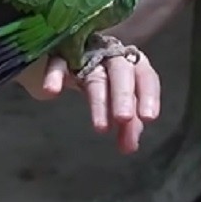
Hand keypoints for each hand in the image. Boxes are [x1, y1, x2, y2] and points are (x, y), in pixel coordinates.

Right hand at [36, 52, 160, 153]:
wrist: (73, 55)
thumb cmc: (105, 80)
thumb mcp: (118, 100)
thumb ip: (128, 123)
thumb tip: (129, 147)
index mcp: (131, 63)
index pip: (145, 76)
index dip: (148, 95)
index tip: (148, 118)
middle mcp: (110, 56)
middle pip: (121, 73)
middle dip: (123, 96)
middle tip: (124, 119)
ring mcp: (84, 55)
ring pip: (94, 76)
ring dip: (99, 101)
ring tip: (101, 128)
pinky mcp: (60, 54)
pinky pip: (57, 64)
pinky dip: (55, 75)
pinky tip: (51, 91)